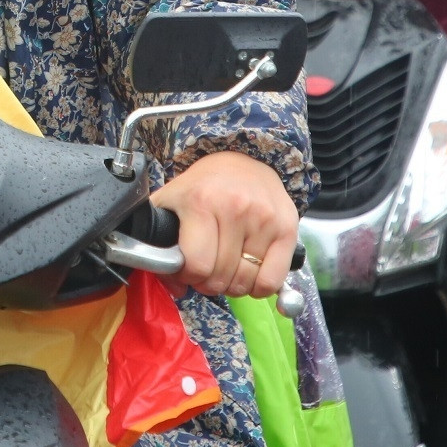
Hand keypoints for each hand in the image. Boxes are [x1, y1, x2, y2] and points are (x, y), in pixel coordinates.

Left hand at [150, 151, 298, 299]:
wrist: (242, 159)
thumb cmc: (204, 187)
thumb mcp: (171, 202)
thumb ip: (160, 244)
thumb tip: (176, 287)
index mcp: (200, 201)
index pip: (197, 265)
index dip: (189, 275)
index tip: (189, 267)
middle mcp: (235, 208)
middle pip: (221, 277)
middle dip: (210, 282)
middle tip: (209, 269)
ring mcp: (264, 218)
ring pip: (245, 282)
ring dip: (234, 285)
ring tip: (228, 267)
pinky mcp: (287, 228)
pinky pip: (272, 281)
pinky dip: (259, 286)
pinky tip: (251, 271)